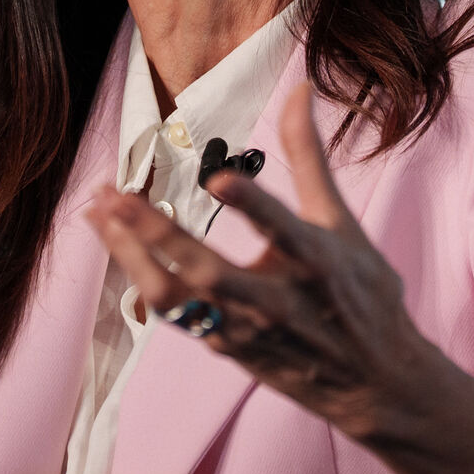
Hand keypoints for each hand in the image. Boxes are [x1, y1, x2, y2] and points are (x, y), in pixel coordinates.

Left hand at [87, 84, 473, 473]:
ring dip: (131, 256)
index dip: (252, 205)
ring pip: (178, 297)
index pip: (282, 228)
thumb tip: (300, 87)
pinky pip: (174, 315)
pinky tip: (116, 244)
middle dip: (154, 231)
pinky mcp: (228, 349)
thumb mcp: (343, 224)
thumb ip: (310, 157)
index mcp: (317, 262)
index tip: (219, 179)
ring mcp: (249, 330)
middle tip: (110, 195)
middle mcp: (280, 299)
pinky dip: (141, 278)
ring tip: (97, 213)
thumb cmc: (362, 294)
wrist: (376, 385)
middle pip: (207, 268)